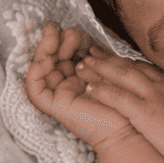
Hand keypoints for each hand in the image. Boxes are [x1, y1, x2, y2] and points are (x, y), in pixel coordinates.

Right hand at [26, 23, 137, 151]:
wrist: (127, 131)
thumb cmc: (123, 104)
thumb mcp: (108, 72)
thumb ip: (95, 57)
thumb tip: (83, 37)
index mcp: (80, 77)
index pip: (66, 54)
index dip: (68, 40)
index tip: (79, 31)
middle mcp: (67, 85)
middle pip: (52, 58)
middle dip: (58, 41)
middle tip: (70, 31)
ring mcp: (59, 95)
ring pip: (42, 67)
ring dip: (47, 49)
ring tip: (58, 35)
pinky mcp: (53, 106)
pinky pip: (35, 86)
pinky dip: (36, 69)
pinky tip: (45, 58)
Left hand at [75, 45, 163, 162]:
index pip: (142, 67)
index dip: (123, 61)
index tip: (110, 56)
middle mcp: (158, 85)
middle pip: (127, 66)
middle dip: (106, 58)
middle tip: (89, 52)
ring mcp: (151, 97)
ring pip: (120, 76)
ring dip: (99, 69)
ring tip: (81, 65)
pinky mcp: (145, 112)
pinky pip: (119, 97)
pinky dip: (103, 90)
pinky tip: (89, 88)